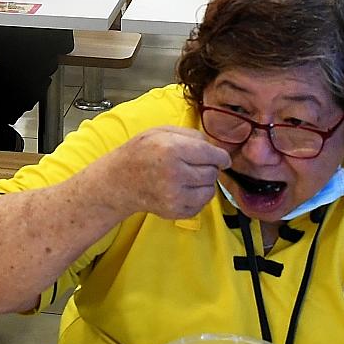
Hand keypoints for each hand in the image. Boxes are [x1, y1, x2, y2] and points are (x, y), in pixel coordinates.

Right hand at [90, 126, 230, 219]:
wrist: (119, 180)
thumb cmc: (140, 153)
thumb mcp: (160, 131)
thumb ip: (190, 134)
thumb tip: (214, 148)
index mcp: (172, 149)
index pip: (212, 154)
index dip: (221, 157)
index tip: (223, 159)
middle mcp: (174, 174)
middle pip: (212, 173)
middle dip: (208, 168)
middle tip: (194, 165)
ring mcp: (175, 196)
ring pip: (209, 190)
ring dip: (203, 184)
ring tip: (186, 177)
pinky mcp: (175, 211)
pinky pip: (201, 205)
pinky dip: (196, 197)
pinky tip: (181, 189)